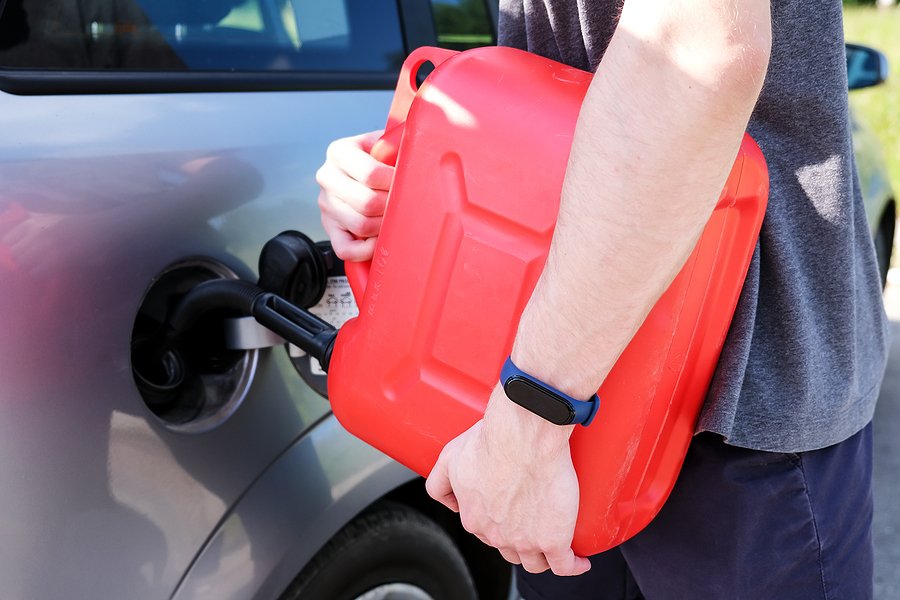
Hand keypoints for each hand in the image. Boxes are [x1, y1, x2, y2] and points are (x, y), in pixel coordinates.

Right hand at [316, 130, 394, 261]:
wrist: (361, 170)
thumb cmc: (379, 158)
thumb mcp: (384, 143)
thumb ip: (395, 144)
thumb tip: (414, 156)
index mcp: (339, 152)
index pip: (370, 174)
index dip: (395, 182)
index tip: (407, 182)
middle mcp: (328, 177)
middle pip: (367, 203)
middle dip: (392, 206)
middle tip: (404, 202)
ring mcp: (326, 205)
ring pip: (361, 225)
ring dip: (385, 225)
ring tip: (394, 216)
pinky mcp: (329, 228)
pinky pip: (346, 249)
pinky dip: (366, 250)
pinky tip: (379, 238)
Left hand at [425, 388, 591, 575]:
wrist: (525, 435)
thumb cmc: (492, 440)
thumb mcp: (451, 457)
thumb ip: (440, 480)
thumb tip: (448, 501)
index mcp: (474, 518)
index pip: (486, 532)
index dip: (498, 523)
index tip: (511, 513)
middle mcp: (497, 535)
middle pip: (510, 549)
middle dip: (518, 539)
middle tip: (533, 520)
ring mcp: (526, 541)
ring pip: (535, 562)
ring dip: (543, 556)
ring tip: (554, 541)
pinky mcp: (554, 539)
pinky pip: (565, 565)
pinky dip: (573, 566)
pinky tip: (579, 561)